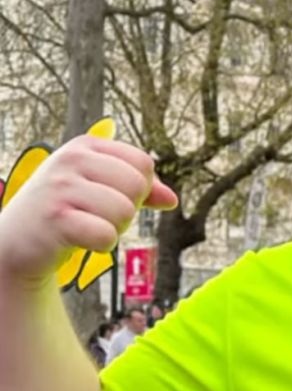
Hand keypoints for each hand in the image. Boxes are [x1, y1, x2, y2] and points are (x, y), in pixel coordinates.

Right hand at [0, 132, 177, 283]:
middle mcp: (71, 159)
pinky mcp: (56, 219)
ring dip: (114, 228)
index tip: (114, 196)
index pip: (143, 163)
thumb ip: (139, 189)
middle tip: (98, 215)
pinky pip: (107, 235)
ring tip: (87, 225)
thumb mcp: (100, 188)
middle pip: (138, 185)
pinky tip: (81, 239)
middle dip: (128, 209)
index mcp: (86, 146)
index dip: (141, 188)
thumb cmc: (66, 210)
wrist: (19, 240)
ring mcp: (61, 187)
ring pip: (125, 211)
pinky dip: (102, 244)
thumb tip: (172, 199)